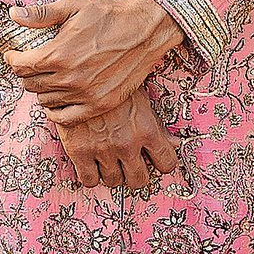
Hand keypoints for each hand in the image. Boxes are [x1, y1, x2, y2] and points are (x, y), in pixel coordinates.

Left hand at [4, 0, 186, 136]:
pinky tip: (56, 101)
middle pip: (31, 84)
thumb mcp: (73, 7)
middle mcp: (70, 78)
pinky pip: (66, 118)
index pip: (21, 65)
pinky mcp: (100, 104)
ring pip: (46, 100)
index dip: (13, 59)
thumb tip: (13, 14)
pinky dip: (55, 112)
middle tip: (31, 64)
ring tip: (46, 78)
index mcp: (58, 54)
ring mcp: (85, 94)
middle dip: (25, 73)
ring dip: (40, 90)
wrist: (146, 30)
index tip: (14, 54)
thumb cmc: (109, 15)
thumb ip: (41, 14)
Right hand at [49, 92, 181, 192]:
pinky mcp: (79, 151)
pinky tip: (91, 163)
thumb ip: (157, 124)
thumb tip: (174, 143)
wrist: (78, 71)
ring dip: (113, 173)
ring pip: (114, 182)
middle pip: (139, 180)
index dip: (161, 163)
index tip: (154, 159)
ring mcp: (103, 150)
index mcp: (147, 129)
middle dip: (136, 173)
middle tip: (129, 162)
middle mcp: (127, 144)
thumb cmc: (112, 79)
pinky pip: (89, 180)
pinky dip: (91, 175)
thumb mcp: (141, 97)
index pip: (166, 163)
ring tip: (109, 160)